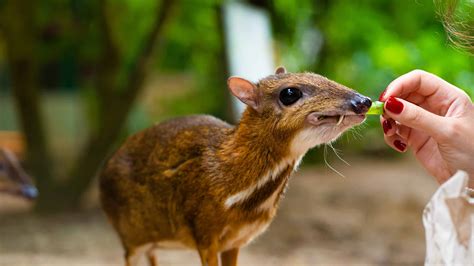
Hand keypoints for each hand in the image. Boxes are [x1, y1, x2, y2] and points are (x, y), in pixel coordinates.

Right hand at [379, 70, 473, 186]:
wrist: (472, 181)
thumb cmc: (472, 154)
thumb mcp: (447, 132)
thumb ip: (418, 117)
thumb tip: (390, 104)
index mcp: (448, 97)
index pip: (419, 80)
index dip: (401, 85)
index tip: (386, 98)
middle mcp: (434, 106)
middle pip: (404, 94)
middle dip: (391, 104)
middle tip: (384, 116)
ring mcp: (423, 122)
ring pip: (396, 112)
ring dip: (389, 121)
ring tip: (391, 133)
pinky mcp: (415, 138)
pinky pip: (396, 130)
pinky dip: (391, 136)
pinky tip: (399, 146)